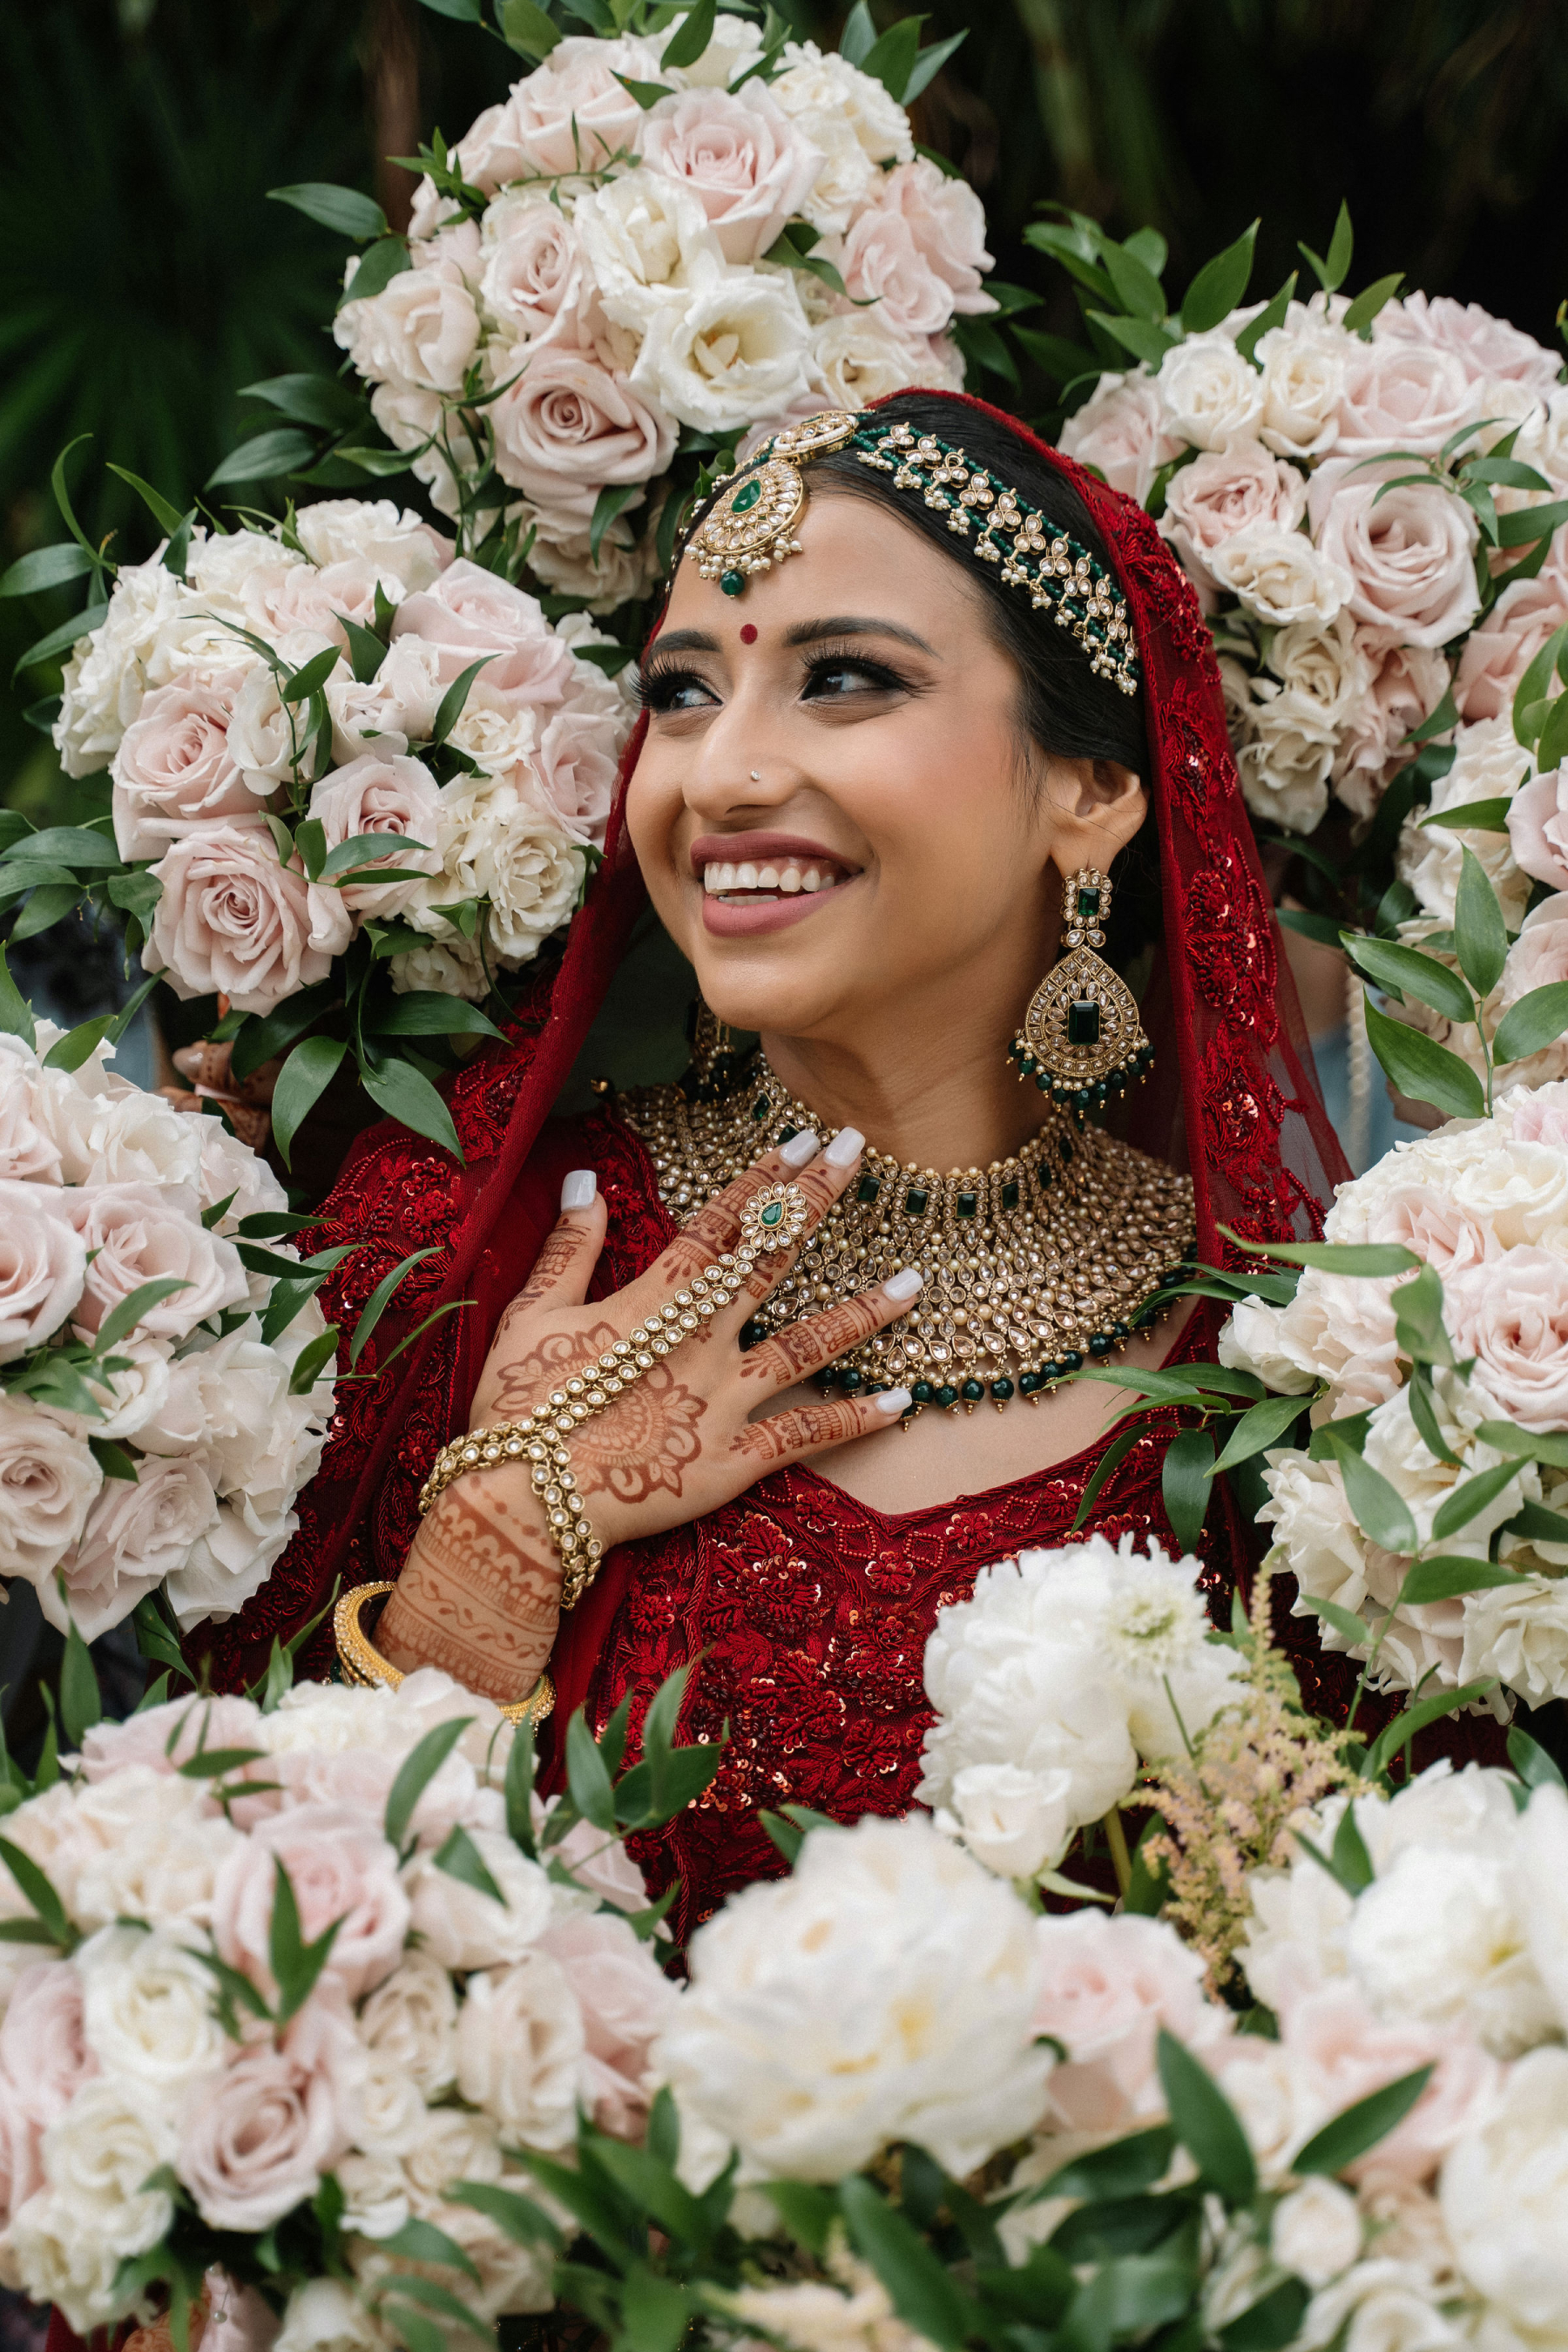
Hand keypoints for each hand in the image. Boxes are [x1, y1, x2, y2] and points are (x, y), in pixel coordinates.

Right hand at [378, 1127, 920, 1703]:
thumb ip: (569, 1247)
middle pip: (771, 1259)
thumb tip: (585, 1176)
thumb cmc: (519, 1408)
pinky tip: (903, 1401)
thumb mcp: (530, 1316)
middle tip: (861, 1152)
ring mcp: (725, 1402)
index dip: (763, 1179)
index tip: (804, 1139)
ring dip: (864, 1311)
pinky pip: (807, 1434)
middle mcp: (702, 1342)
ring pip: (809, 1345)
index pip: (719, 1225)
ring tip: (916, 1283)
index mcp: (652, 1303)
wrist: (525, 1504)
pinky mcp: (736, 1461)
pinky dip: (856, 1419)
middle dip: (817, 1200)